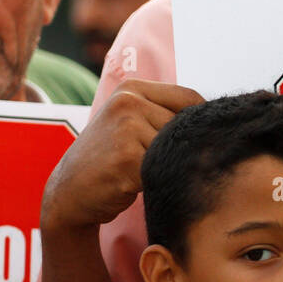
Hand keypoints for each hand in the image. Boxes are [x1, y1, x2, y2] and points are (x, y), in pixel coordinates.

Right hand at [41, 78, 203, 232]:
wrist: (69, 192)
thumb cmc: (107, 161)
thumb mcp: (128, 124)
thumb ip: (160, 115)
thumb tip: (212, 121)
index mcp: (132, 89)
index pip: (188, 98)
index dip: (203, 121)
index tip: (208, 141)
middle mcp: (129, 102)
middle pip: (185, 126)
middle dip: (186, 149)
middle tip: (174, 168)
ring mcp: (127, 129)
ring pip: (176, 150)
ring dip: (173, 168)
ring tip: (155, 178)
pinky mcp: (128, 158)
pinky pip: (164, 171)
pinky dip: (162, 183)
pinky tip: (146, 189)